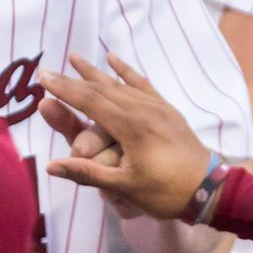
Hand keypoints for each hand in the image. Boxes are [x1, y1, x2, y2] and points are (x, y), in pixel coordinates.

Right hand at [38, 54, 212, 217]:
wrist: (210, 190)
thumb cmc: (166, 193)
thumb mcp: (125, 188)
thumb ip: (87, 174)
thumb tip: (50, 166)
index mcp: (132, 128)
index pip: (91, 102)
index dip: (64, 90)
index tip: (43, 77)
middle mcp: (144, 111)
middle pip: (101, 90)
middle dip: (73, 79)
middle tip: (48, 71)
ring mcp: (158, 108)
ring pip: (120, 85)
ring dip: (95, 72)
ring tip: (74, 59)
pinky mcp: (168, 110)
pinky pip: (143, 84)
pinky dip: (126, 71)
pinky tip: (113, 59)